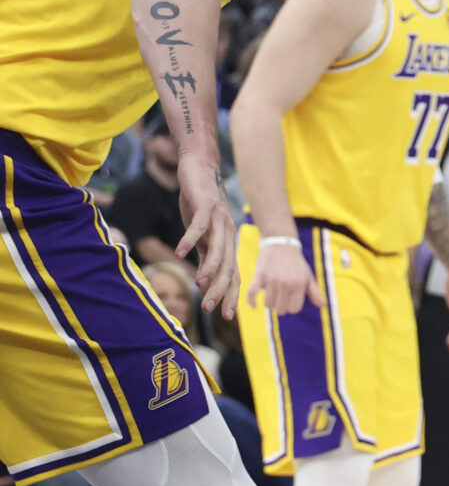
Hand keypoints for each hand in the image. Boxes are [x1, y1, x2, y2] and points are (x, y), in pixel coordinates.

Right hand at [180, 154, 242, 315]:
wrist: (199, 170)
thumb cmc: (199, 204)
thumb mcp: (203, 234)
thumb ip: (205, 254)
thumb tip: (204, 278)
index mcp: (226, 242)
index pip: (232, 274)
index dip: (230, 294)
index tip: (226, 316)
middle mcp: (227, 233)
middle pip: (227, 267)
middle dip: (220, 289)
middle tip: (211, 308)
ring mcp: (218, 219)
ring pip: (217, 249)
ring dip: (209, 267)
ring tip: (199, 284)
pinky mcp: (205, 206)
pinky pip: (198, 226)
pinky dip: (190, 239)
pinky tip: (180, 252)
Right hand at [245, 231, 312, 320]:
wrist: (282, 244)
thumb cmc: (296, 263)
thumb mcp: (308, 276)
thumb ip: (315, 292)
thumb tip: (323, 306)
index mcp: (299, 284)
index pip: (294, 308)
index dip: (292, 308)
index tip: (290, 302)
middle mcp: (286, 283)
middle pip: (281, 309)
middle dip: (280, 307)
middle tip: (280, 300)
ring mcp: (272, 279)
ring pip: (268, 304)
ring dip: (269, 303)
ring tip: (273, 296)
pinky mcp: (260, 275)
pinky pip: (252, 293)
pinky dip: (251, 302)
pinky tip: (254, 306)